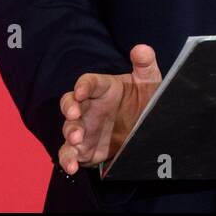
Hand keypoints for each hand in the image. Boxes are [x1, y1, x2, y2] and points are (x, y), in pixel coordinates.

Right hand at [58, 44, 161, 174]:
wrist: (143, 128)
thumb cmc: (142, 99)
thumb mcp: (149, 81)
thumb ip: (145, 64)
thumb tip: (141, 49)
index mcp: (103, 89)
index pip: (88, 83)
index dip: (83, 85)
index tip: (82, 91)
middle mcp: (89, 107)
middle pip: (70, 103)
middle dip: (69, 108)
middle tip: (74, 115)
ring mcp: (84, 128)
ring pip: (68, 129)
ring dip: (69, 133)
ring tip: (76, 140)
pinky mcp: (84, 149)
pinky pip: (69, 153)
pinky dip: (67, 159)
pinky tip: (72, 166)